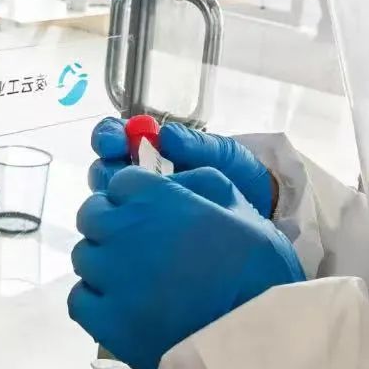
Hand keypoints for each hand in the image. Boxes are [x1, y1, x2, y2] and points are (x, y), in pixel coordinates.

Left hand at [68, 165, 303, 368]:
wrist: (254, 340)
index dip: (136, 195)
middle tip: (141, 245)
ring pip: (85, 256)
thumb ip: (202, 185)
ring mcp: (109, 276)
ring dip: (104, 262)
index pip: (121, 182)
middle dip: (112, 223)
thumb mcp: (243, 211)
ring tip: (135, 280)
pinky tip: (121, 306)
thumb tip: (171, 183)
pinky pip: (79, 299)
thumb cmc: (258, 273)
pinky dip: (95, 299)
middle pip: (93, 215)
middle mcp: (123, 230)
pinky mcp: (104, 319)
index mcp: (156, 199)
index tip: (150, 211)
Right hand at [88, 117, 276, 217]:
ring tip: (137, 202)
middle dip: (106, 169)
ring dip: (115, 199)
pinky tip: (144, 230)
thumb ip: (195, 144)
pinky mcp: (150, 234)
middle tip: (120, 173)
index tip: (115, 142)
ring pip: (110, 203)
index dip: (108, 138)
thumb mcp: (222, 154)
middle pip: (104, 171)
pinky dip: (128, 229)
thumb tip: (165, 135)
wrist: (265, 212)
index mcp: (154, 151)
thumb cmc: (240, 176)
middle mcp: (141, 178)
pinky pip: (128, 231)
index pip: (116, 139)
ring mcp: (143, 207)